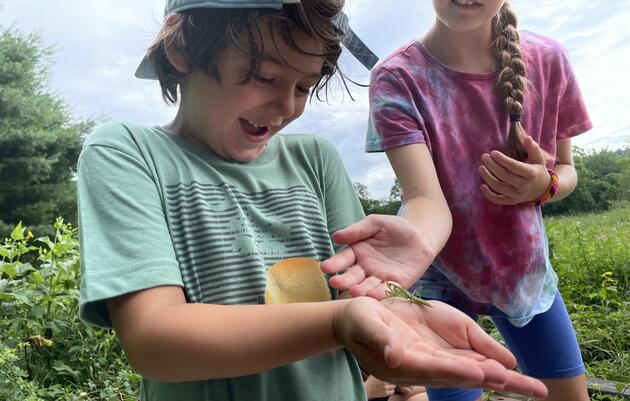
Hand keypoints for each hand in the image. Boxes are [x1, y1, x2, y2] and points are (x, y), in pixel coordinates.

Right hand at [321, 215, 433, 298]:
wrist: (420, 235)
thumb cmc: (394, 227)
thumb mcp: (375, 223)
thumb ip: (357, 230)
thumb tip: (336, 236)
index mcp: (357, 252)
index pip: (344, 259)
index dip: (335, 263)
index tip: (325, 268)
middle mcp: (366, 268)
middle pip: (353, 276)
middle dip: (344, 280)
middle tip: (335, 283)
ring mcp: (380, 277)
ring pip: (368, 286)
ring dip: (361, 290)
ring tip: (354, 291)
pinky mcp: (397, 283)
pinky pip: (388, 289)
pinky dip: (381, 293)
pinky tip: (374, 294)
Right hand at [334, 297, 547, 398]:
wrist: (360, 318)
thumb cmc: (358, 321)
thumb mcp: (364, 323)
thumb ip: (379, 338)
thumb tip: (394, 355)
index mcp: (403, 362)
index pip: (434, 368)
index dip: (457, 370)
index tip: (480, 373)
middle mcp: (424, 365)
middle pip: (463, 376)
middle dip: (494, 382)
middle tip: (528, 387)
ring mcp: (433, 358)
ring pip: (472, 370)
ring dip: (501, 379)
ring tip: (532, 387)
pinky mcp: (439, 349)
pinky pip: (467, 358)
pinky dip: (490, 365)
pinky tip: (510, 370)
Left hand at [479, 136, 550, 204]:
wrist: (542, 190)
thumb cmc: (537, 170)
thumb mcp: (538, 159)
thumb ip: (533, 148)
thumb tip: (527, 138)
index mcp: (531, 174)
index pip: (514, 166)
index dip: (503, 160)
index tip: (493, 152)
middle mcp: (524, 186)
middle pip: (504, 176)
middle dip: (492, 166)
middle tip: (484, 157)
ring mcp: (518, 195)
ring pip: (499, 187)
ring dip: (488, 178)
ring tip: (481, 168)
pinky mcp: (512, 201)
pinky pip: (499, 200)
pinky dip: (489, 195)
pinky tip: (482, 186)